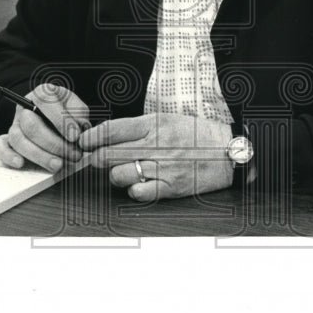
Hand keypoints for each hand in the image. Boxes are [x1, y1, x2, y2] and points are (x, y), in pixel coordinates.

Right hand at [0, 83, 90, 172]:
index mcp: (42, 94)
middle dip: (54, 144)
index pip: (45, 102)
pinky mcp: (7, 139)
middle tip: (73, 155)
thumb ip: (80, 113)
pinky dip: (7, 155)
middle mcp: (24, 108)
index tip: (75, 136)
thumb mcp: (75, 105)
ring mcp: (14, 124)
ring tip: (58, 165)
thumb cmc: (65, 111)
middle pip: (32, 126)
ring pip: (18, 140)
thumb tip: (81, 127)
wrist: (52, 116)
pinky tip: (21, 164)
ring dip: (40, 155)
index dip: (61, 120)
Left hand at [78, 113, 232, 200]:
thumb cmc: (197, 135)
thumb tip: (109, 136)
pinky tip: (137, 184)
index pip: (112, 130)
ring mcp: (164, 167)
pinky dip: (133, 190)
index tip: (83, 142)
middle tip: (94, 158)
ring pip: (120, 174)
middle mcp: (157, 144)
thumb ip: (139, 127)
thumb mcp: (168, 120)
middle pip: (110, 154)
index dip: (92, 138)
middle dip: (96, 158)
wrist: (228, 151)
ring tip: (121, 171)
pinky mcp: (172, 187)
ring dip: (115, 174)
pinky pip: (140, 192)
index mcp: (155, 124)